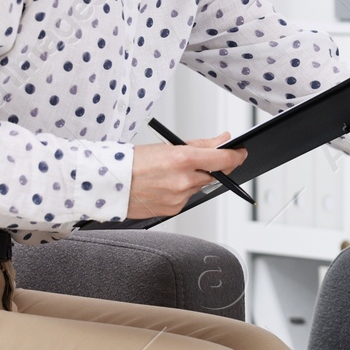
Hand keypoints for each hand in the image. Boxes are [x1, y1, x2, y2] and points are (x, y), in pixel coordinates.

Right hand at [126, 131, 248, 218]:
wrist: (108, 184)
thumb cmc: (132, 162)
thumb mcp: (167, 146)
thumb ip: (200, 145)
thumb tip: (223, 140)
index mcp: (182, 159)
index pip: (223, 158)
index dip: (236, 155)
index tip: (241, 152)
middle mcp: (183, 180)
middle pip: (214, 174)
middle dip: (214, 167)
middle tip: (204, 160)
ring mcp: (179, 197)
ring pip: (199, 186)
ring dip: (193, 178)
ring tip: (170, 172)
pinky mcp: (173, 210)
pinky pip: (186, 198)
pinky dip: (181, 190)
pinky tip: (164, 185)